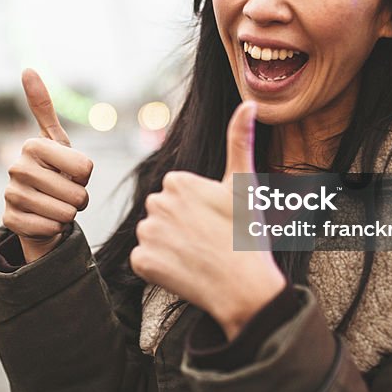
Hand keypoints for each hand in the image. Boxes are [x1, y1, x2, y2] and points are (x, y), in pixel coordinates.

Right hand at [2, 68, 93, 262]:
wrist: (35, 206)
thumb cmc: (52, 170)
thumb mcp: (56, 140)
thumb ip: (43, 106)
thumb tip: (27, 68)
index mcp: (33, 145)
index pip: (85, 168)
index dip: (86, 176)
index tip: (70, 171)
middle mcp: (17, 167)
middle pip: (77, 194)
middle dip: (79, 198)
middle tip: (64, 192)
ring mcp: (11, 194)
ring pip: (64, 214)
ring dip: (67, 214)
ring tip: (55, 205)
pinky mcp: (9, 220)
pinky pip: (49, 228)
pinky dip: (53, 228)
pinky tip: (44, 220)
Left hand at [130, 101, 286, 340]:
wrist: (246, 289)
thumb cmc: (248, 235)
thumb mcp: (244, 185)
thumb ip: (240, 141)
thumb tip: (249, 102)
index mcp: (179, 181)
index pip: (176, 193)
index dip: (196, 209)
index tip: (215, 221)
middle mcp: (157, 203)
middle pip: (162, 212)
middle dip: (180, 225)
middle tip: (208, 240)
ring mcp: (148, 234)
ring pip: (153, 236)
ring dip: (170, 247)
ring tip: (198, 256)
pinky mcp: (141, 262)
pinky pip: (145, 261)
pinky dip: (160, 268)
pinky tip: (184, 271)